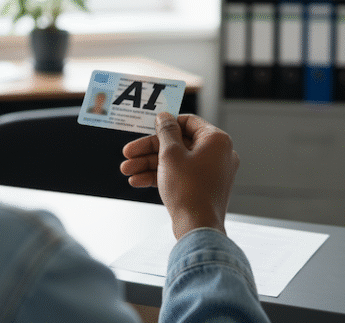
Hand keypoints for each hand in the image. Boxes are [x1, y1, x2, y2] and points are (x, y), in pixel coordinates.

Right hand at [120, 113, 239, 238]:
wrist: (197, 227)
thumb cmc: (188, 189)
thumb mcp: (170, 154)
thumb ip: (166, 132)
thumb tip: (164, 116)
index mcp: (216, 140)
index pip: (188, 121)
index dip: (165, 124)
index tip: (146, 128)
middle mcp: (217, 154)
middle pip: (177, 143)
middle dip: (148, 150)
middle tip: (128, 153)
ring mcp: (211, 172)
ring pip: (175, 160)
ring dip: (149, 164)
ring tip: (127, 170)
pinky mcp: (203, 187)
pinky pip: (180, 174)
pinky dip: (160, 176)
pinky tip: (137, 181)